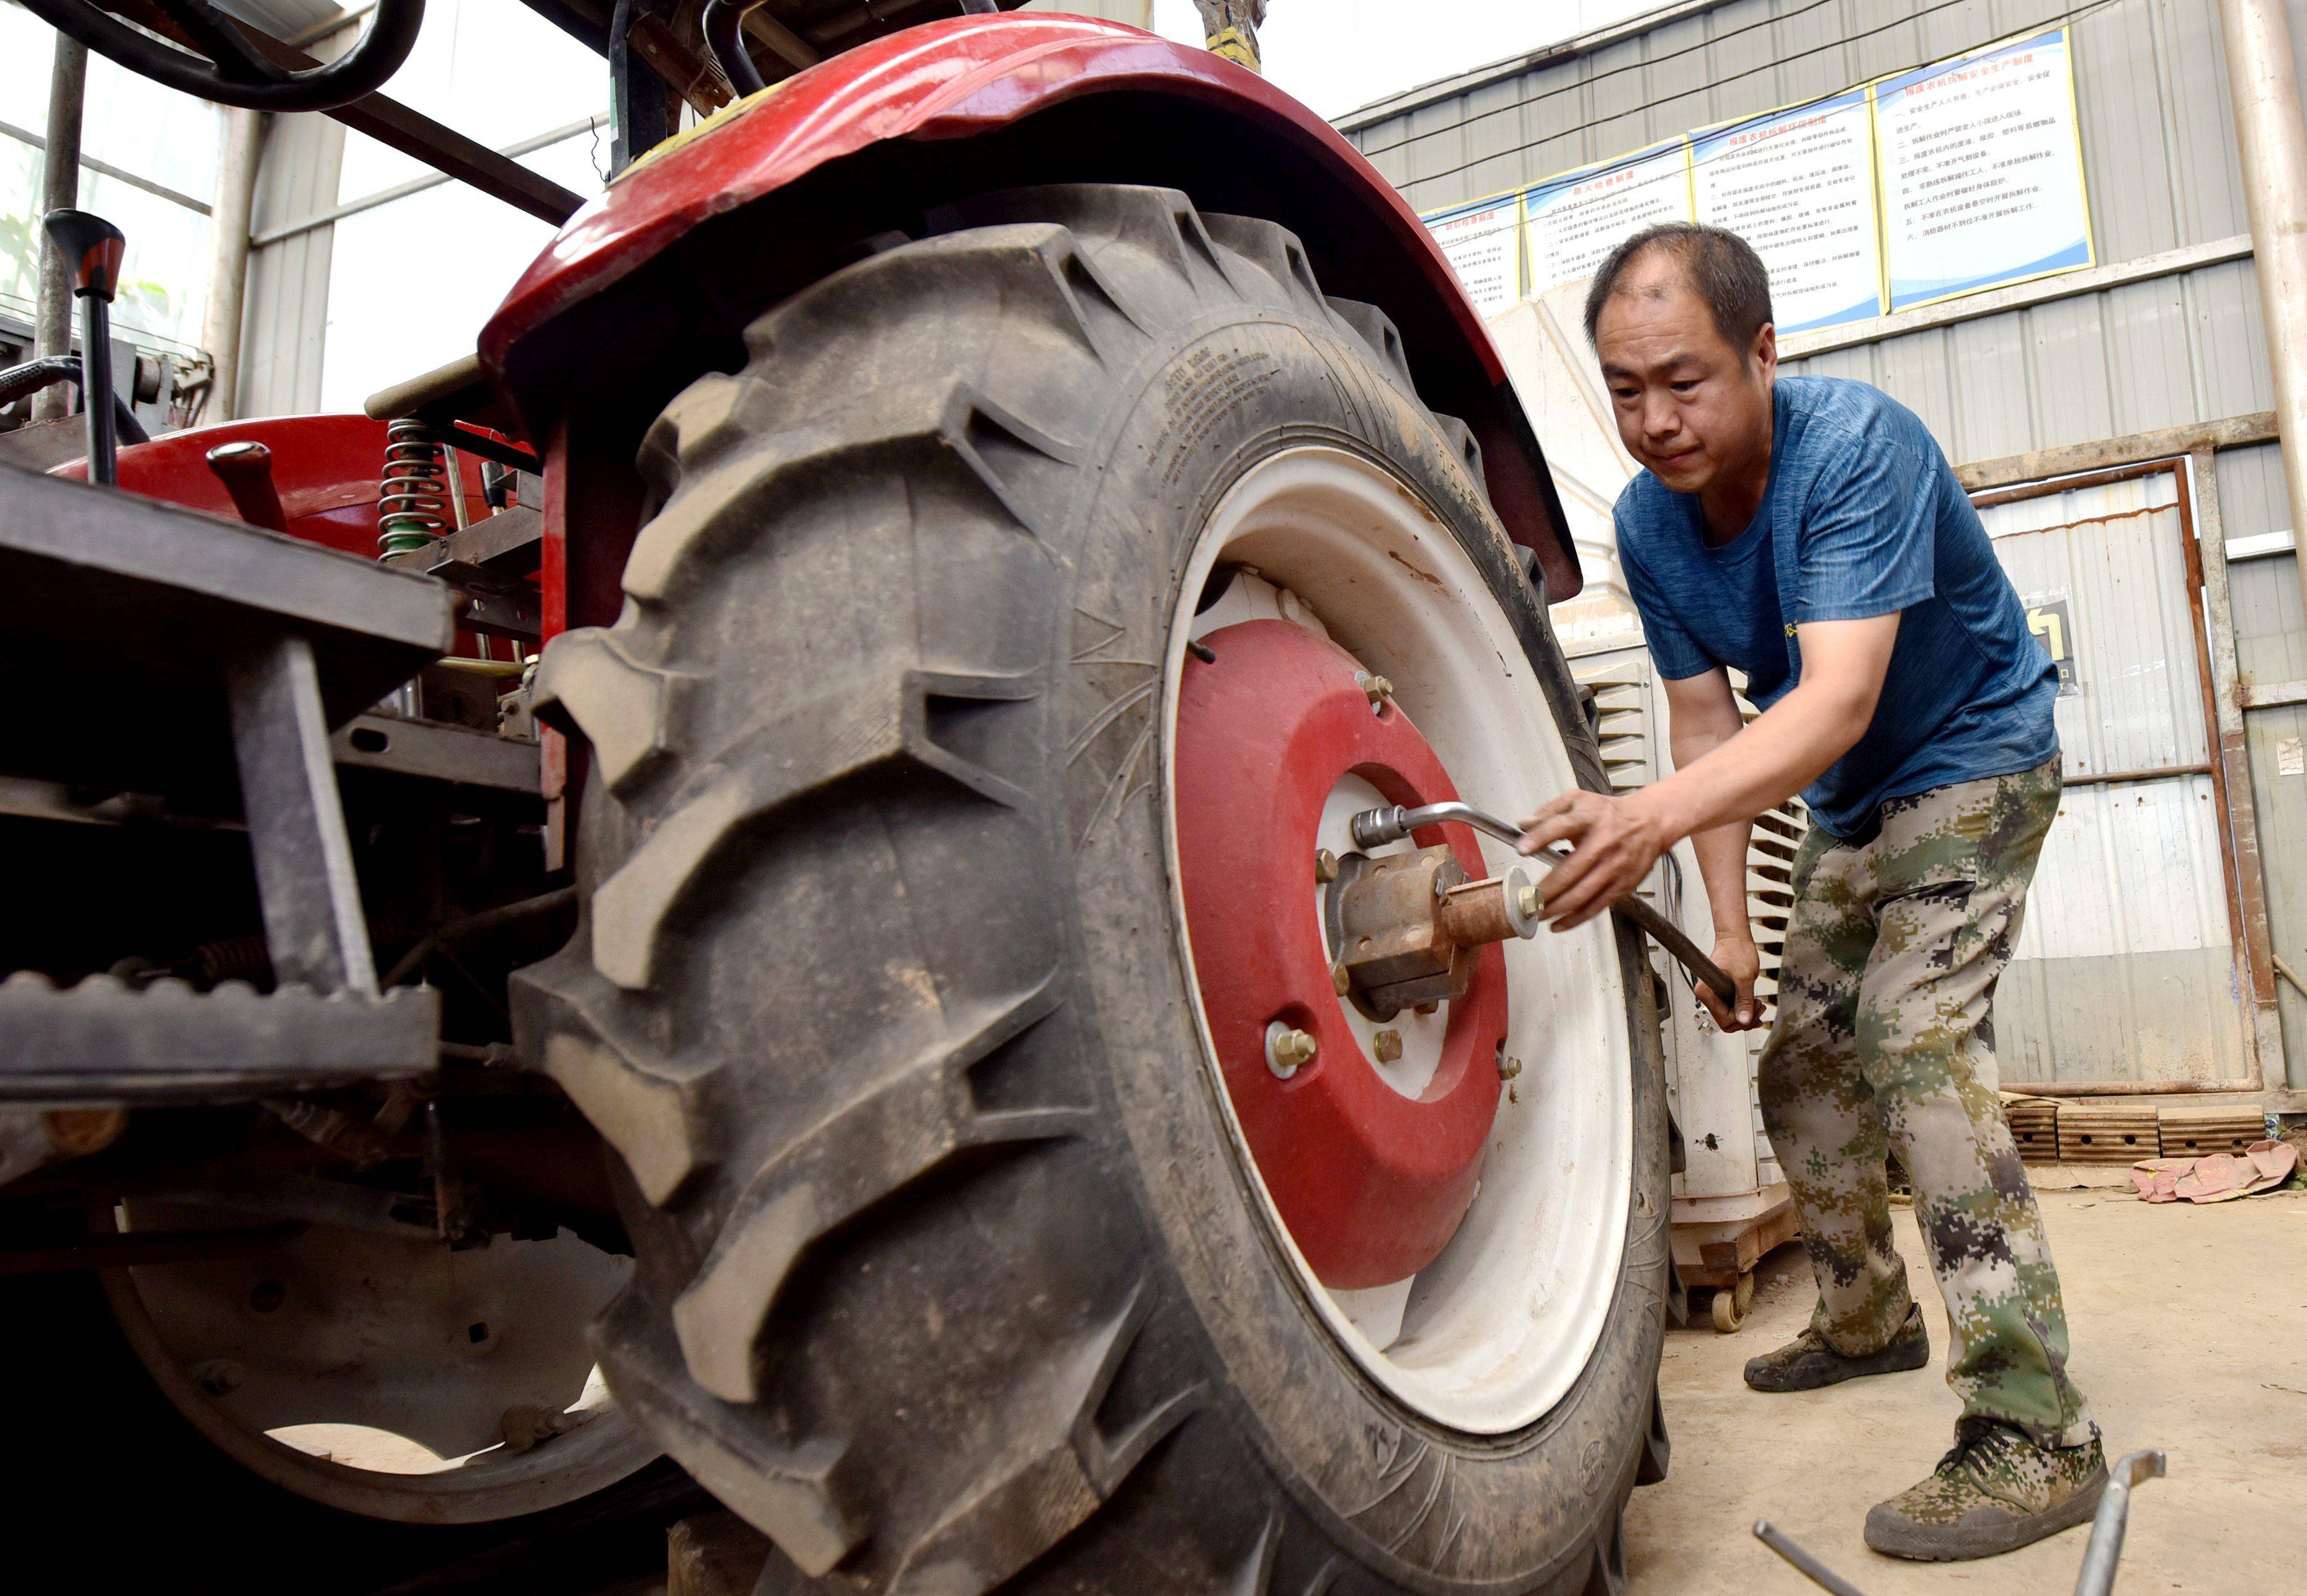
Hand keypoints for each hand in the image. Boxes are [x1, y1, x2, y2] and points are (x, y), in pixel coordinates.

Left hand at [1517, 788, 1674, 931]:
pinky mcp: (1623, 885)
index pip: (1562, 826)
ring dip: (1556, 908)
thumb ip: (1549, 811)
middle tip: (1525, 900)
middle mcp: (1603, 844)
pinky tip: (1558, 924)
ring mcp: (1614, 867)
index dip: (1540, 837)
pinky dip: (1575, 919)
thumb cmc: (1609, 813)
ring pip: (1581, 894)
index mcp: (1589, 818)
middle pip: (1569, 871)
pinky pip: (1596, 906)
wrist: (1650, 822)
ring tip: (1536, 913)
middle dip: (1544, 890)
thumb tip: (1523, 824)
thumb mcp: (1578, 800)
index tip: (1522, 848)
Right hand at [1696, 932, 1762, 1030]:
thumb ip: (1744, 1001)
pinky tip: (1753, 1004)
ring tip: (1757, 1003)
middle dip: (1745, 1019)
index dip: (1742, 1019)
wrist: (1735, 939)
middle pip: (1726, 1023)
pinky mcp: (1721, 995)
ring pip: (1729, 1018)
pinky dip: (1744, 1010)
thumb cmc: (1736, 951)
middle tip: (1758, 1006)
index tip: (1753, 1009)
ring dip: (1746, 1015)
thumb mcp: (1744, 978)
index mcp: (1706, 992)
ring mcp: (1714, 996)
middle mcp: (1706, 996)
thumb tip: (1744, 1021)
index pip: (1724, 1020)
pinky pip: (1731, 1011)